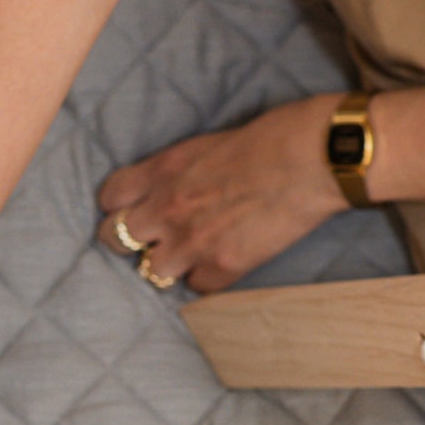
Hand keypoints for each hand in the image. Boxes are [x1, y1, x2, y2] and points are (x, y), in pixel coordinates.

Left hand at [97, 94, 349, 293]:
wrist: (315, 157)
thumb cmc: (274, 137)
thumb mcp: (210, 142)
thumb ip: (179, 170)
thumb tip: (169, 188)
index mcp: (163, 170)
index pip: (109, 198)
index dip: (118, 206)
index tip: (132, 209)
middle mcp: (168, 208)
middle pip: (114, 239)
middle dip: (129, 240)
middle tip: (151, 239)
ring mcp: (192, 242)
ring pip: (151, 272)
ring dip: (168, 264)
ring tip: (190, 252)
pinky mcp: (223, 267)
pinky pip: (196, 287)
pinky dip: (207, 278)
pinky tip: (224, 260)